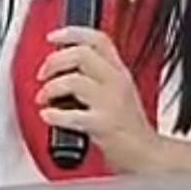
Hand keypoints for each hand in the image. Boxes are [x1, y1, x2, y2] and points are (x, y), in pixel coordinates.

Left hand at [36, 27, 157, 172]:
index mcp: (119, 71)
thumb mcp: (119, 91)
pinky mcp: (103, 125)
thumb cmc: (130, 127)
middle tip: (43, 74)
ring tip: (44, 98)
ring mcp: (111, 103)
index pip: (98, 39)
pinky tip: (47, 115)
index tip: (53, 37)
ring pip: (74, 81)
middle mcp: (116, 82)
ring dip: (51, 88)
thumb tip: (62, 65)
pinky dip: (54, 115)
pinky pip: (73, 115)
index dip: (72, 33)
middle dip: (54, 61)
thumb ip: (96, 74)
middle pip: (81, 54)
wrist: (148, 156)